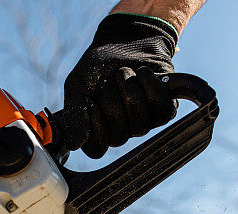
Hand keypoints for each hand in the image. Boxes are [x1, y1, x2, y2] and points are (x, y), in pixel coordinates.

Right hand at [59, 13, 178, 158]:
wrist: (125, 40)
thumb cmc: (98, 66)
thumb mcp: (78, 86)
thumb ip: (73, 114)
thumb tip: (74, 144)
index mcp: (97, 131)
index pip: (97, 148)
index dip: (95, 126)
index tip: (92, 103)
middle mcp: (121, 131)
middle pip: (119, 136)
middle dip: (112, 101)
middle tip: (109, 81)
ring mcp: (143, 123)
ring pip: (141, 124)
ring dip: (130, 91)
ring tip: (125, 73)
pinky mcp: (163, 110)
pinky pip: (161, 110)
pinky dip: (151, 86)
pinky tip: (142, 73)